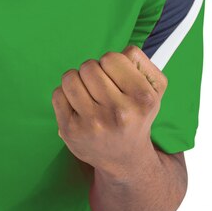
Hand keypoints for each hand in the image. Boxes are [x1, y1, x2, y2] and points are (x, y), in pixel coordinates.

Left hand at [51, 45, 167, 177]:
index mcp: (142, 99)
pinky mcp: (70, 131)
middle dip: (93, 71)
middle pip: (89, 66)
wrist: (126, 160)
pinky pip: (57, 93)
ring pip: (70, 77)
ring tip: (88, 94)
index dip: (111, 63)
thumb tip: (124, 50)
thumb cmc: (137, 115)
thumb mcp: (154, 90)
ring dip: (77, 80)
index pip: (111, 58)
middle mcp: (119, 113)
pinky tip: (78, 107)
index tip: (116, 78)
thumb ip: (141, 62)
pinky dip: (65, 95)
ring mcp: (93, 124)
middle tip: (101, 88)